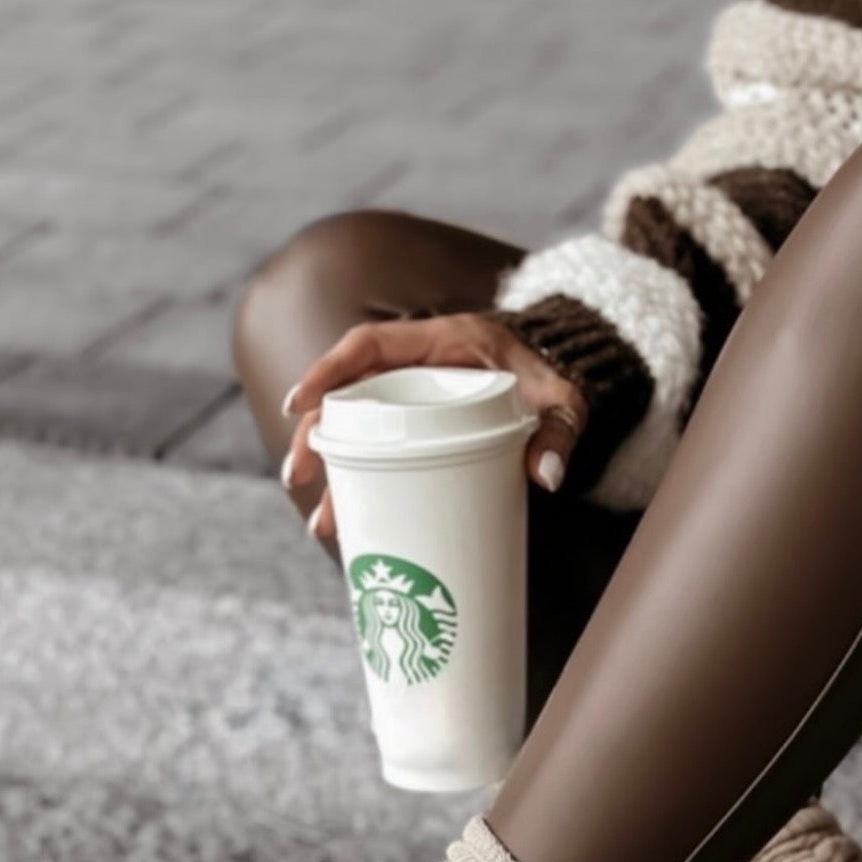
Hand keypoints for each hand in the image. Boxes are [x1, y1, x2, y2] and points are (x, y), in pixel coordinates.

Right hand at [279, 313, 587, 539]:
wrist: (557, 374)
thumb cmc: (551, 377)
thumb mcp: (562, 399)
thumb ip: (558, 430)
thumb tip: (547, 476)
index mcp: (439, 340)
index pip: (368, 345)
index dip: (328, 371)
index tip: (300, 403)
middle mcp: (413, 367)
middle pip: (347, 395)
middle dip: (315, 435)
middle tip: (298, 477)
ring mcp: (410, 399)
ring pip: (354, 429)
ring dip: (331, 471)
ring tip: (323, 520)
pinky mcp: (415, 427)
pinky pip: (375, 447)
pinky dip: (360, 482)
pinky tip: (351, 521)